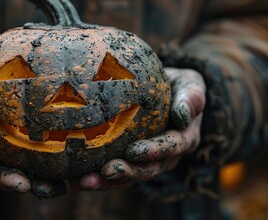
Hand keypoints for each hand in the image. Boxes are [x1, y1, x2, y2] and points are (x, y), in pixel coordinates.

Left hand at [80, 68, 205, 189]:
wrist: (165, 91)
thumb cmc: (178, 85)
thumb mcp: (191, 85)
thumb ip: (191, 98)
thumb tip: (182, 115)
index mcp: (184, 139)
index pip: (171, 147)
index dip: (154, 151)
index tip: (134, 151)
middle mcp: (166, 156)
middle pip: (147, 170)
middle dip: (127, 172)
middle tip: (106, 171)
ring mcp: (147, 161)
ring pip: (128, 176)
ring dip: (107, 181)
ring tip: (86, 182)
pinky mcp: (129, 161)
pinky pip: (113, 173)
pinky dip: (96, 177)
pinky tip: (75, 180)